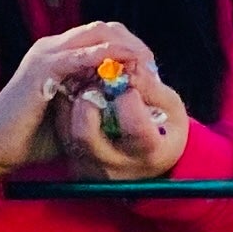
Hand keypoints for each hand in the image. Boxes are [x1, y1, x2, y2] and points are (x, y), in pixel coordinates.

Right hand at [0, 21, 164, 177]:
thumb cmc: (36, 135)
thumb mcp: (76, 112)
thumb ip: (99, 100)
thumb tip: (132, 102)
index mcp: (62, 53)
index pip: (105, 35)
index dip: (131, 47)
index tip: (151, 69)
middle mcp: (55, 47)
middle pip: (105, 29)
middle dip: (133, 44)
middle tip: (152, 66)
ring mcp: (47, 54)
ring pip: (96, 35)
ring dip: (124, 48)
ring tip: (144, 66)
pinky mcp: (42, 69)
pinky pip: (78, 56)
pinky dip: (104, 59)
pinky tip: (121, 70)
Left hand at [60, 53, 192, 180]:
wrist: (150, 164)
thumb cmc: (165, 130)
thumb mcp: (172, 109)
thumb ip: (153, 87)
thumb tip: (130, 64)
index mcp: (150, 153)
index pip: (135, 129)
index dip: (129, 102)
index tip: (130, 88)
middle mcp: (117, 165)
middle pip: (86, 136)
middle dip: (87, 102)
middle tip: (95, 85)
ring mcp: (91, 167)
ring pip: (66, 133)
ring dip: (71, 102)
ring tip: (85, 85)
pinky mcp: (75, 164)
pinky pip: (60, 134)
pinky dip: (65, 109)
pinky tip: (77, 95)